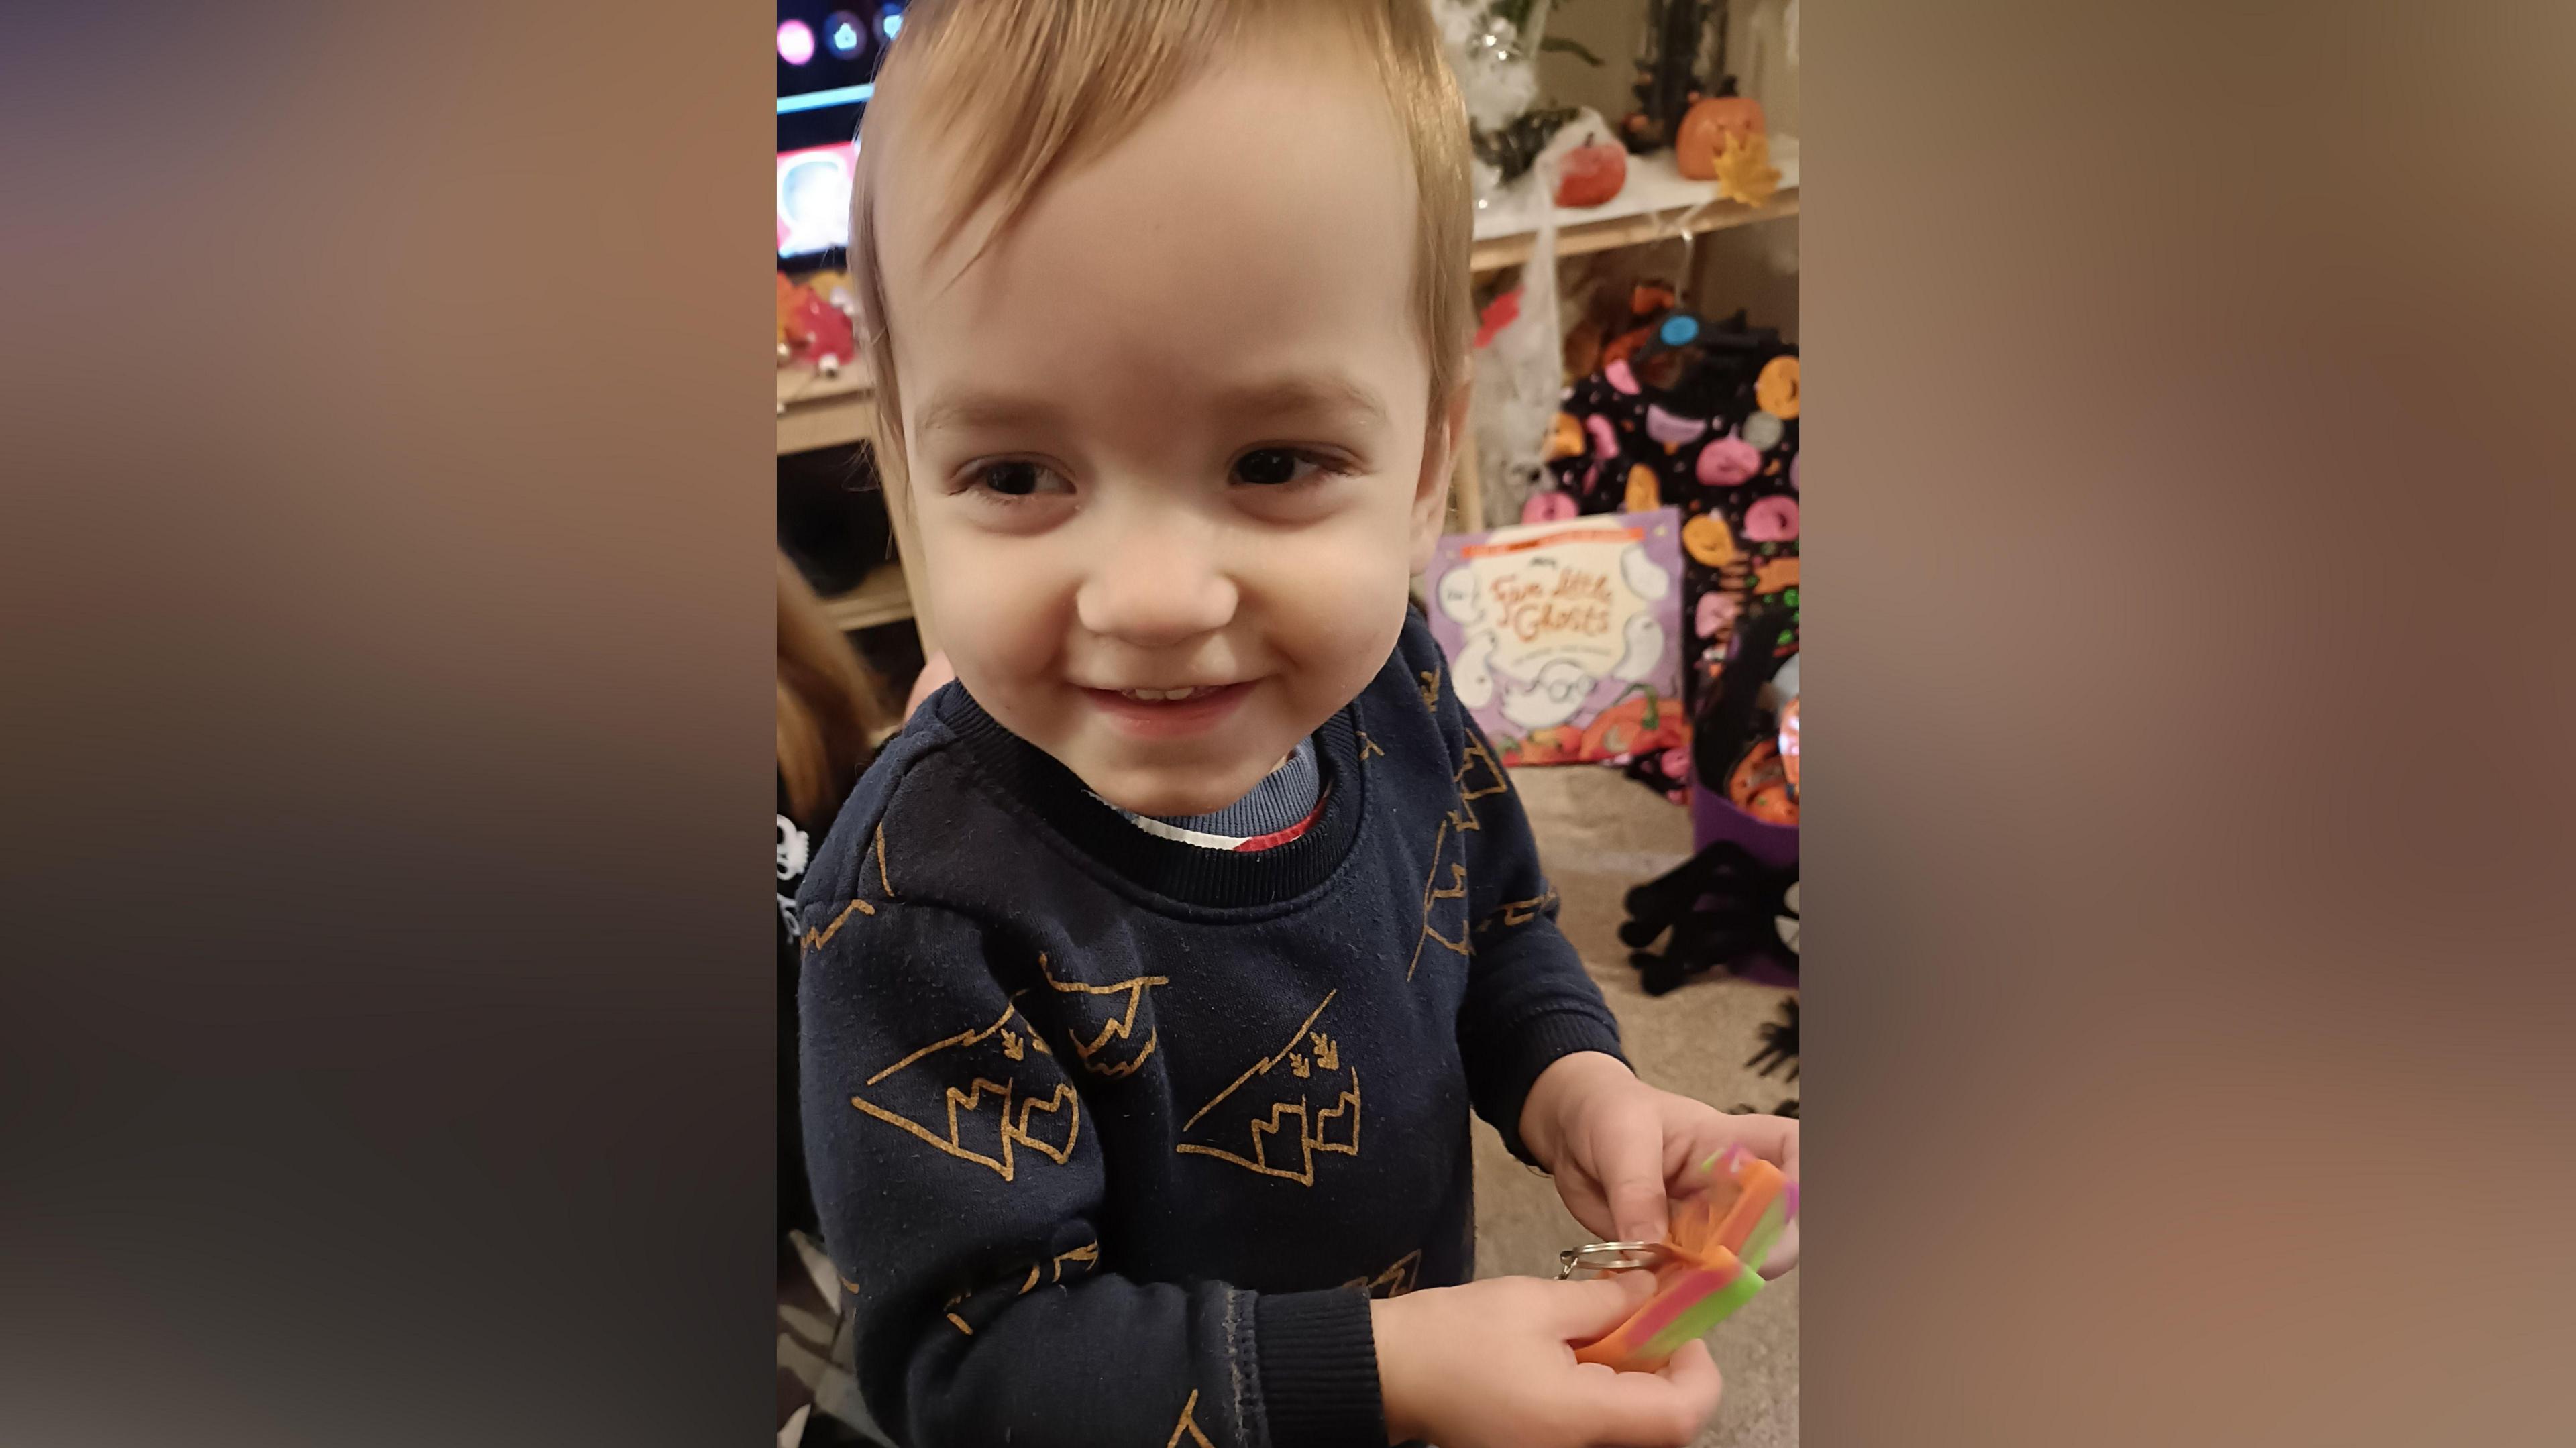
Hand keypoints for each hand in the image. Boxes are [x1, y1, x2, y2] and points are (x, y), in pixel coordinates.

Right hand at [1371, 1273, 1720, 1447]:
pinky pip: (1596, 1434)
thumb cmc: (1458, 1335)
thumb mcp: (1537, 1302)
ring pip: (1630, 1432)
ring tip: (1610, 1337)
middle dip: (1667, 1377)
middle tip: (1645, 1326)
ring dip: (1638, 1389)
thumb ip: (1606, 1301)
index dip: (1698, 1373)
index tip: (1680, 1329)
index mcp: (1581, 1419)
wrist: (1389, 1372)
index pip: (1680, 1416)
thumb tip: (1651, 1294)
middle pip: (1661, 1430)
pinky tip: (1582, 1362)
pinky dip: (1606, 1401)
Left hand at [1520, 1052, 1800, 1276]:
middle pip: (1776, 1220)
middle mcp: (1726, 1186)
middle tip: (1728, 1272)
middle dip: (1764, 1250)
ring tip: (1688, 1291)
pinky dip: (1682, 1296)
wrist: (1568, 1129)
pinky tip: (1663, 1302)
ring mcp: (1703, 1221)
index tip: (1782, 1213)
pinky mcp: (1674, 1250)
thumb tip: (1650, 1246)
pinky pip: (1691, 1279)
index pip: (1791, 1151)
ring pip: (1737, 1259)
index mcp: (1727, 1141)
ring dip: (1720, 1282)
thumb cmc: (1603, 1110)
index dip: (1801, 1181)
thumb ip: (1637, 1188)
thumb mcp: (1618, 1136)